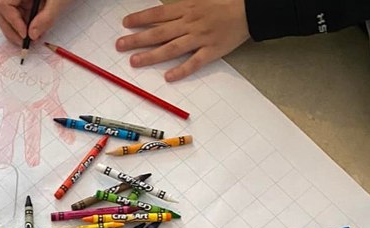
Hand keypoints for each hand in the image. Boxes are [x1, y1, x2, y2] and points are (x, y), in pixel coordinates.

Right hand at [0, 0, 73, 45]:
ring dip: (19, 31)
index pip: (5, 6)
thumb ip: (46, 17)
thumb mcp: (57, 2)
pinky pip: (20, 17)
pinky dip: (26, 28)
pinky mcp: (26, 3)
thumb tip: (32, 35)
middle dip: (12, 30)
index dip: (13, 22)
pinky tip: (35, 33)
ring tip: (33, 39)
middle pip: (3, 12)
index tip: (25, 35)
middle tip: (24, 43)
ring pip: (10, 17)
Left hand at [118, 0, 248, 80]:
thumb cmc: (223, 4)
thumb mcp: (198, 0)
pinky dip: (181, 70)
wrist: (249, 10)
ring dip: (151, 56)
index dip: (141, 18)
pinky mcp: (212, 51)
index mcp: (187, 8)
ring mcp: (200, 38)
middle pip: (159, 32)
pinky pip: (194, 63)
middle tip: (120, 45)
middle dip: (137, 39)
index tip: (126, 24)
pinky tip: (168, 77)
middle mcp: (190, 23)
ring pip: (172, 48)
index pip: (158, 13)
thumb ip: (180, 9)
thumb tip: (159, 16)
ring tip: (134, 61)